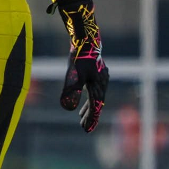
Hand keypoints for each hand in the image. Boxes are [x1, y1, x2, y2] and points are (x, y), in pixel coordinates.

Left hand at [52, 0, 109, 132]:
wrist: (86, 38)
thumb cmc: (80, 57)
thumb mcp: (73, 75)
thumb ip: (71, 91)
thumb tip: (66, 108)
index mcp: (98, 86)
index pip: (95, 107)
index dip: (91, 119)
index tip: (86, 130)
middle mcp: (102, 83)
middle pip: (97, 104)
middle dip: (90, 116)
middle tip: (84, 127)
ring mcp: (101, 77)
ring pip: (96, 96)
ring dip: (90, 107)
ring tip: (81, 117)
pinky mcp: (96, 72)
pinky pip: (94, 89)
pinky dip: (89, 97)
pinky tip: (83, 98)